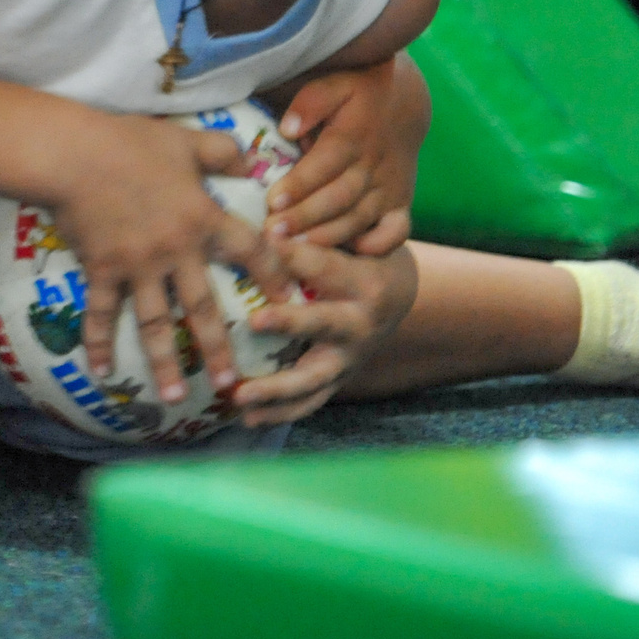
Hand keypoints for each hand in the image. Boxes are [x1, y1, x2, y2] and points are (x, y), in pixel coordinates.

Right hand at [43, 115, 294, 407]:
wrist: (72, 154)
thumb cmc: (129, 142)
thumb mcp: (186, 140)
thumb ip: (223, 153)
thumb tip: (253, 164)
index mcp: (202, 217)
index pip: (250, 251)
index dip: (274, 276)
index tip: (293, 302)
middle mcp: (175, 250)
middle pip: (203, 307)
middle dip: (218, 347)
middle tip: (232, 383)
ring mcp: (137, 265)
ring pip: (154, 323)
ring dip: (164, 362)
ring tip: (173, 397)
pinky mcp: (101, 269)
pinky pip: (101, 313)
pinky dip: (99, 343)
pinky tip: (101, 372)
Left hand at [226, 241, 418, 426]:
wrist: (398, 292)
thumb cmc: (360, 251)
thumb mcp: (350, 234)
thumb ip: (318, 228)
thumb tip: (267, 219)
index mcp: (364, 281)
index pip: (324, 264)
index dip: (291, 253)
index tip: (260, 240)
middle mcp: (360, 323)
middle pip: (323, 323)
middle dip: (289, 322)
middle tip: (254, 320)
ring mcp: (350, 358)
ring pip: (313, 377)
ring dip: (275, 389)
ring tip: (240, 396)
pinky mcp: (340, 379)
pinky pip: (310, 402)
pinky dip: (279, 412)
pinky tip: (245, 418)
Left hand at [265, 53, 428, 253]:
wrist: (406, 102)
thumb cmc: (357, 92)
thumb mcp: (335, 83)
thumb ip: (311, 101)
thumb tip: (288, 127)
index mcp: (353, 135)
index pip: (325, 163)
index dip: (299, 184)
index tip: (272, 201)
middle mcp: (373, 165)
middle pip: (339, 196)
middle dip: (305, 218)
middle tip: (273, 234)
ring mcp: (389, 186)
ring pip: (360, 217)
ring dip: (330, 235)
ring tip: (297, 249)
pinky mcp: (400, 202)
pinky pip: (396, 230)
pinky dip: (379, 244)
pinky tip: (354, 252)